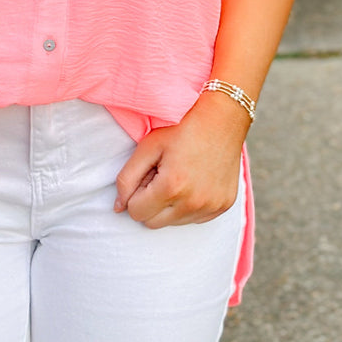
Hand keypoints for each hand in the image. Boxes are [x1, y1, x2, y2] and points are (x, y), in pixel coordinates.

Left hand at [115, 88, 248, 228]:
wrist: (223, 118)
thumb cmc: (182, 128)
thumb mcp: (148, 147)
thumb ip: (127, 178)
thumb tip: (118, 208)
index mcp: (171, 187)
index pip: (136, 213)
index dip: (136, 194)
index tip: (148, 174)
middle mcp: (193, 202)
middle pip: (153, 223)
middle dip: (150, 203)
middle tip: (161, 176)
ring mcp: (211, 206)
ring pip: (173, 223)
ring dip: (170, 206)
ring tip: (179, 177)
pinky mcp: (223, 206)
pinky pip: (194, 219)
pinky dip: (189, 206)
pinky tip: (195, 182)